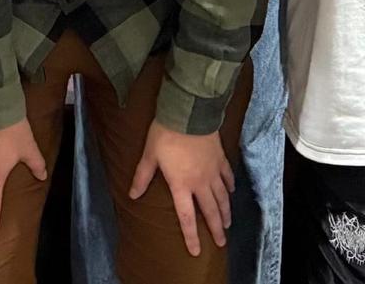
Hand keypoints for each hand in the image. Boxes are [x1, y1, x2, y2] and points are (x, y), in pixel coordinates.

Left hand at [130, 121, 235, 256]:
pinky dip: (229, 186)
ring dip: (225, 211)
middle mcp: (200, 183)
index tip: (197, 251)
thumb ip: (142, 177)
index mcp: (181, 185)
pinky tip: (231, 191)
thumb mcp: (149, 155)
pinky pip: (227, 176)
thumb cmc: (166, 134)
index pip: (187, 217)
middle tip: (221, 242)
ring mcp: (213, 171)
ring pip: (222, 197)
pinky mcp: (220, 158)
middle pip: (211, 211)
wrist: (189, 113)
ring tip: (228, 222)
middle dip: (216, 229)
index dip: (192, 236)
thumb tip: (133, 195)